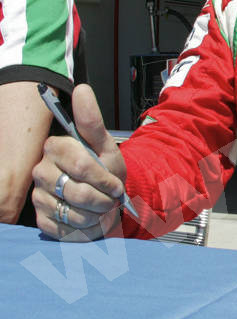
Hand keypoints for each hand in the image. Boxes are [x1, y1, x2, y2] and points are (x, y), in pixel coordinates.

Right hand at [31, 85, 125, 240]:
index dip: (104, 177)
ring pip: (74, 212)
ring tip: (102, 207)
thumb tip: (81, 89)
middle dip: (103, 197)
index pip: (81, 165)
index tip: (116, 183)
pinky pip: (68, 229)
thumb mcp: (106, 146)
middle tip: (111, 196)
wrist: (108, 200)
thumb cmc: (106, 171)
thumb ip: (92, 121)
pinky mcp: (42, 220)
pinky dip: (87, 227)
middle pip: (78, 190)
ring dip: (98, 213)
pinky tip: (90, 218)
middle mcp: (40, 172)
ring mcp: (39, 197)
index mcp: (55, 148)